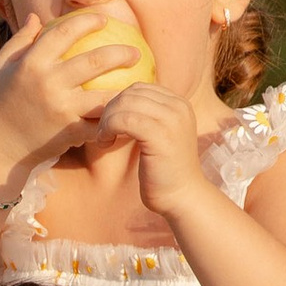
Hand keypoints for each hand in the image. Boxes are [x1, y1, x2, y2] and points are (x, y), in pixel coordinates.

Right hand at [0, 2, 154, 184]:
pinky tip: (128, 112)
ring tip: (140, 82)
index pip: (64, 33)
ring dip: (126, 88)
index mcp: (32, 63)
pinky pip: (100, 123)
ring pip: (104, 95)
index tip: (104, 20)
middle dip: (121, 53)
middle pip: (95, 61)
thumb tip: (36, 18)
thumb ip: (18, 41)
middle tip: (136, 52)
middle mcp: (48, 83)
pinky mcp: (70, 132)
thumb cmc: (0, 104)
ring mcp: (61, 108)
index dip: (87, 22)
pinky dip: (115, 118)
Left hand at [89, 79, 207, 220]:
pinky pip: (124, 119)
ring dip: (106, 120)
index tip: (111, 125)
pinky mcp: (160, 134)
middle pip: (130, 92)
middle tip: (102, 132)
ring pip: (125, 103)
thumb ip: (146, 116)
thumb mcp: (158, 136)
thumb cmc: (164, 172)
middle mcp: (178, 106)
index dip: (118, 103)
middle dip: (109, 110)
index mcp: (179, 104)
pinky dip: (108, 129)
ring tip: (104, 139)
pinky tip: (105, 143)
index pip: (139, 88)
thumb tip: (114, 102)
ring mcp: (171, 119)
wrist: (182, 197)